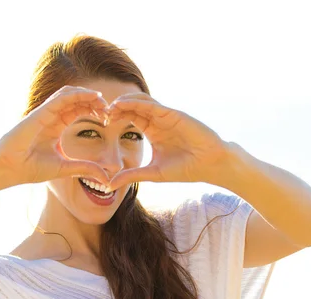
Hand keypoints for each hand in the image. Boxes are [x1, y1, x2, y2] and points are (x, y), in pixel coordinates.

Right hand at [0, 86, 111, 187]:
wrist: (8, 169)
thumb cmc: (29, 169)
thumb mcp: (64, 168)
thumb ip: (84, 169)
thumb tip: (105, 178)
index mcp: (55, 127)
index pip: (77, 112)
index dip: (93, 111)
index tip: (108, 118)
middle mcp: (50, 117)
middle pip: (75, 101)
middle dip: (93, 102)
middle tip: (109, 108)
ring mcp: (44, 113)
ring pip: (68, 95)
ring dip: (86, 94)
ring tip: (102, 99)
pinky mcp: (39, 112)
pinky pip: (60, 98)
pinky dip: (76, 94)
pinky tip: (91, 96)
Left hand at [104, 93, 231, 191]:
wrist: (210, 165)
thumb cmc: (186, 169)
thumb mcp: (153, 173)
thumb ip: (131, 175)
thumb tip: (109, 185)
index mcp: (153, 131)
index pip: (130, 118)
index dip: (116, 118)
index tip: (101, 123)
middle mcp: (158, 121)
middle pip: (132, 108)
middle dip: (116, 108)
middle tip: (100, 113)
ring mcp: (166, 116)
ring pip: (141, 102)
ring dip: (124, 102)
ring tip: (110, 107)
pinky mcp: (174, 114)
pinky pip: (152, 105)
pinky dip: (137, 103)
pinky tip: (123, 104)